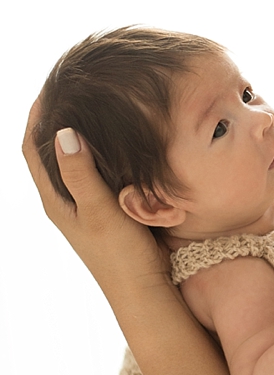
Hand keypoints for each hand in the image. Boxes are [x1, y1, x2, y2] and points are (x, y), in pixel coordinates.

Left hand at [22, 100, 170, 296]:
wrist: (143, 290)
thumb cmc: (119, 255)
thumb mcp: (99, 210)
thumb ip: (80, 173)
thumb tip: (62, 132)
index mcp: (54, 200)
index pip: (30, 148)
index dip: (34, 115)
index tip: (50, 84)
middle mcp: (64, 201)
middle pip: (47, 151)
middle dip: (53, 118)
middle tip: (72, 86)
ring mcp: (84, 207)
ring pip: (71, 161)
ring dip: (76, 134)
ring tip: (92, 104)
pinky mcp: (105, 210)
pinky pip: (94, 172)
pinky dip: (98, 151)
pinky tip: (117, 140)